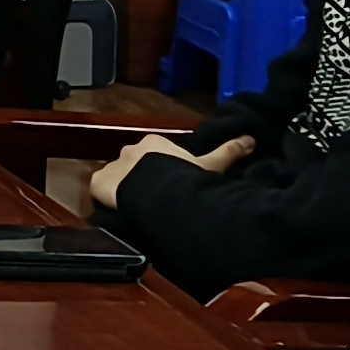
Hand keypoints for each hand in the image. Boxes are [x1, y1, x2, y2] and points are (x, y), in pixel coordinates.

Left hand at [85, 131, 255, 211]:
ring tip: (138, 206)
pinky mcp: (99, 183)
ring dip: (125, 188)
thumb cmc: (183, 176)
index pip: (155, 154)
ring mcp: (112, 166)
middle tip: (155, 196)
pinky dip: (107, 198)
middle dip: (142, 177)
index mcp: (154, 143)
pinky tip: (119, 209)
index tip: (169, 181)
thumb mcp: (209, 165)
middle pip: (134, 165)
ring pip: (117, 177)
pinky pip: (100, 189)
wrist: (156, 192)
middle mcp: (130, 150)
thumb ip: (229, 151)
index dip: (162, 169)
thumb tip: (251, 140)